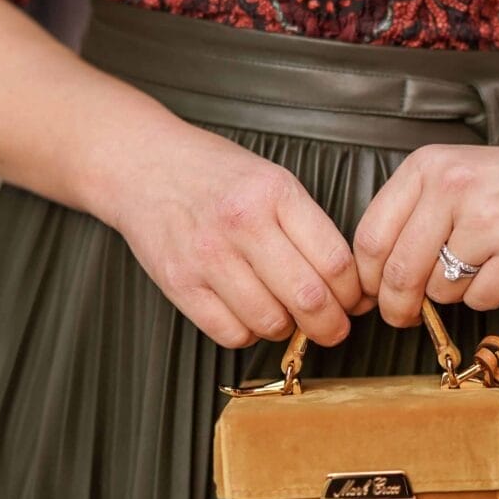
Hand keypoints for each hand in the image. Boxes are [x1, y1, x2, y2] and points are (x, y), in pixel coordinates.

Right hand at [115, 120, 362, 349]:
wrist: (145, 165)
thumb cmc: (215, 175)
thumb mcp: (271, 180)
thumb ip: (308, 227)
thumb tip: (347, 284)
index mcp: (275, 193)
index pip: (336, 262)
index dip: (353, 294)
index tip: (353, 302)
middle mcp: (242, 223)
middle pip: (309, 298)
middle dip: (331, 326)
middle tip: (333, 328)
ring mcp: (208, 256)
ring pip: (271, 322)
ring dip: (286, 329)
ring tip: (284, 314)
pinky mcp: (179, 283)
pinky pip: (230, 333)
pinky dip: (248, 333)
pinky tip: (248, 313)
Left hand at [352, 122, 498, 324]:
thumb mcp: (448, 176)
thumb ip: (408, 218)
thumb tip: (373, 283)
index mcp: (426, 169)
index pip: (371, 237)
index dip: (367, 279)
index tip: (373, 296)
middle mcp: (452, 188)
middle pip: (400, 272)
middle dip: (398, 306)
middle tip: (403, 316)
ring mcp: (487, 219)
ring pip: (440, 290)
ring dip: (451, 294)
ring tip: (476, 266)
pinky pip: (480, 299)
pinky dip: (486, 296)